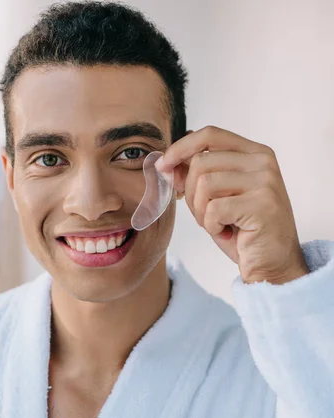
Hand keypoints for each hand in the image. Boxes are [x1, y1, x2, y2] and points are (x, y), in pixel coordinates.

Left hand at [156, 126, 309, 283]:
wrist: (271, 264)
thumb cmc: (244, 232)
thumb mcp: (220, 197)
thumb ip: (201, 174)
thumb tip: (168, 162)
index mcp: (255, 153)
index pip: (210, 135)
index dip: (180, 148)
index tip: (163, 166)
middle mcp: (263, 162)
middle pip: (201, 162)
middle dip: (190, 193)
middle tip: (203, 216)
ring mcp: (266, 182)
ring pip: (204, 184)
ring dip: (201, 211)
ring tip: (217, 224)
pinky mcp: (262, 205)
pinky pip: (214, 209)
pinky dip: (212, 226)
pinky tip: (227, 233)